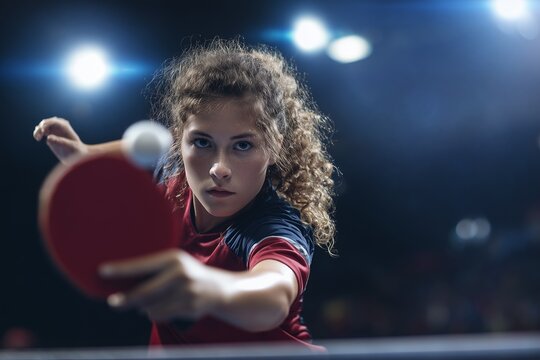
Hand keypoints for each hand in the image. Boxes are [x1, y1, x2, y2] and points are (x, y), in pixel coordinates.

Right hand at [33, 117, 88, 162]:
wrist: (77, 155)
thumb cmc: (76, 150)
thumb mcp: (70, 146)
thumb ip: (60, 141)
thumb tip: (48, 138)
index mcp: (65, 126)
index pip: (54, 121)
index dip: (47, 124)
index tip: (43, 131)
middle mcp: (58, 126)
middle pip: (46, 122)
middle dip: (41, 127)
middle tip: (39, 136)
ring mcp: (54, 131)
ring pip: (42, 126)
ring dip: (38, 130)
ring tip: (37, 138)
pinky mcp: (50, 136)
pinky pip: (42, 131)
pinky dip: (38, 133)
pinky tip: (37, 138)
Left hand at [99, 249, 226, 322]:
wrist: (220, 288)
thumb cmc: (189, 274)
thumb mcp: (175, 263)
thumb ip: (153, 270)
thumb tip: (121, 282)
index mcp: (173, 258)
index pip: (142, 265)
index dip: (121, 269)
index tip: (102, 270)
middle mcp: (180, 274)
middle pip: (144, 292)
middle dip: (125, 298)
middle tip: (112, 302)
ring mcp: (186, 292)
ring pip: (151, 307)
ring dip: (145, 307)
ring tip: (151, 301)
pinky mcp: (190, 308)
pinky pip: (162, 316)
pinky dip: (157, 313)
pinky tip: (165, 306)